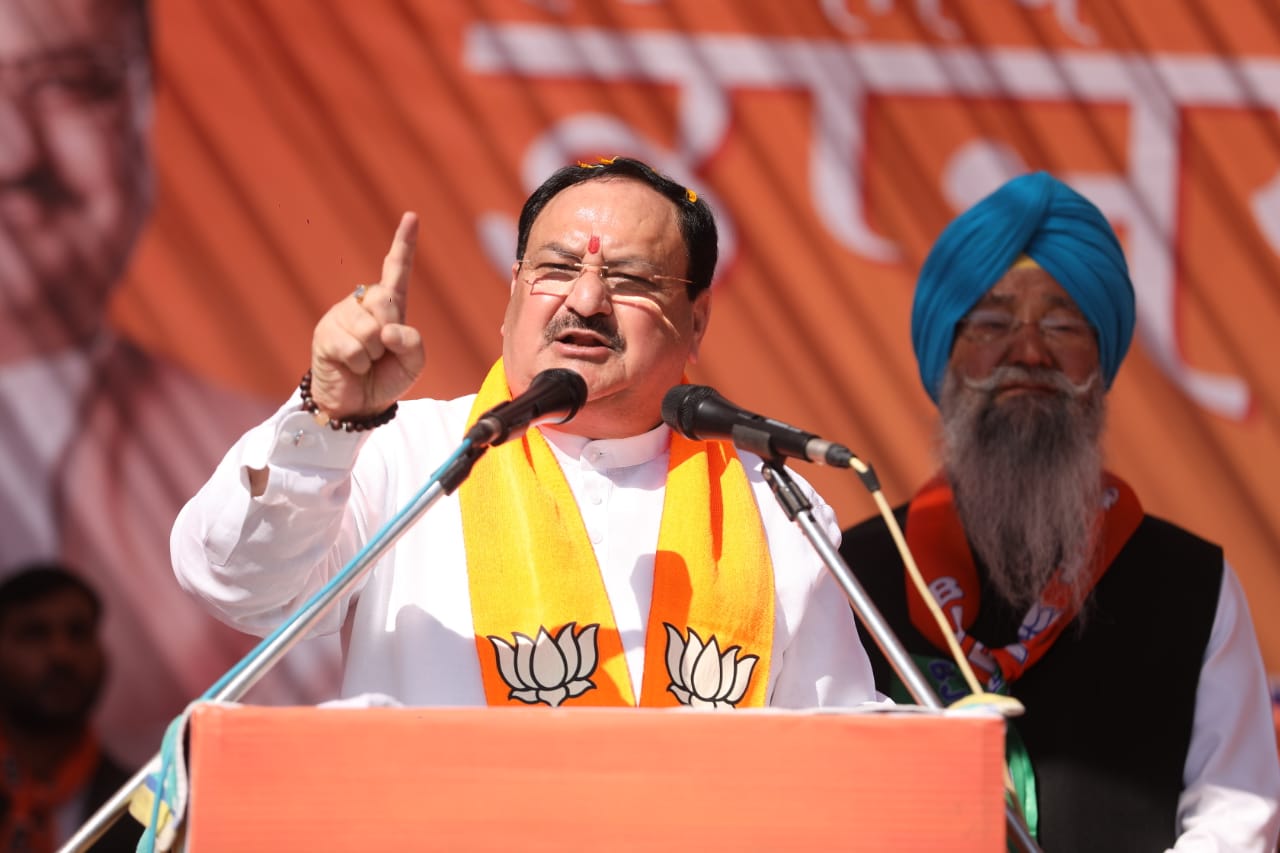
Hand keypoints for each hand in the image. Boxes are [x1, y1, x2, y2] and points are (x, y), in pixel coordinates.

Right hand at [308, 212, 424, 419]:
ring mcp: (342, 315)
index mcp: (390, 306)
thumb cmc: (386, 378)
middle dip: (391, 334)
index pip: (397, 271)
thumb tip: (386, 329)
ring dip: (374, 354)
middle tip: (381, 353)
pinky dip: (359, 363)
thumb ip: (412, 343)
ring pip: (371, 329)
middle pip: (387, 303)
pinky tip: (351, 366)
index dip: (404, 244)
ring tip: (365, 361)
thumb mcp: (413, 363)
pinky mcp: (325, 333)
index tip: (412, 217)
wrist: (357, 405)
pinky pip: (354, 347)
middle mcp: (364, 304)